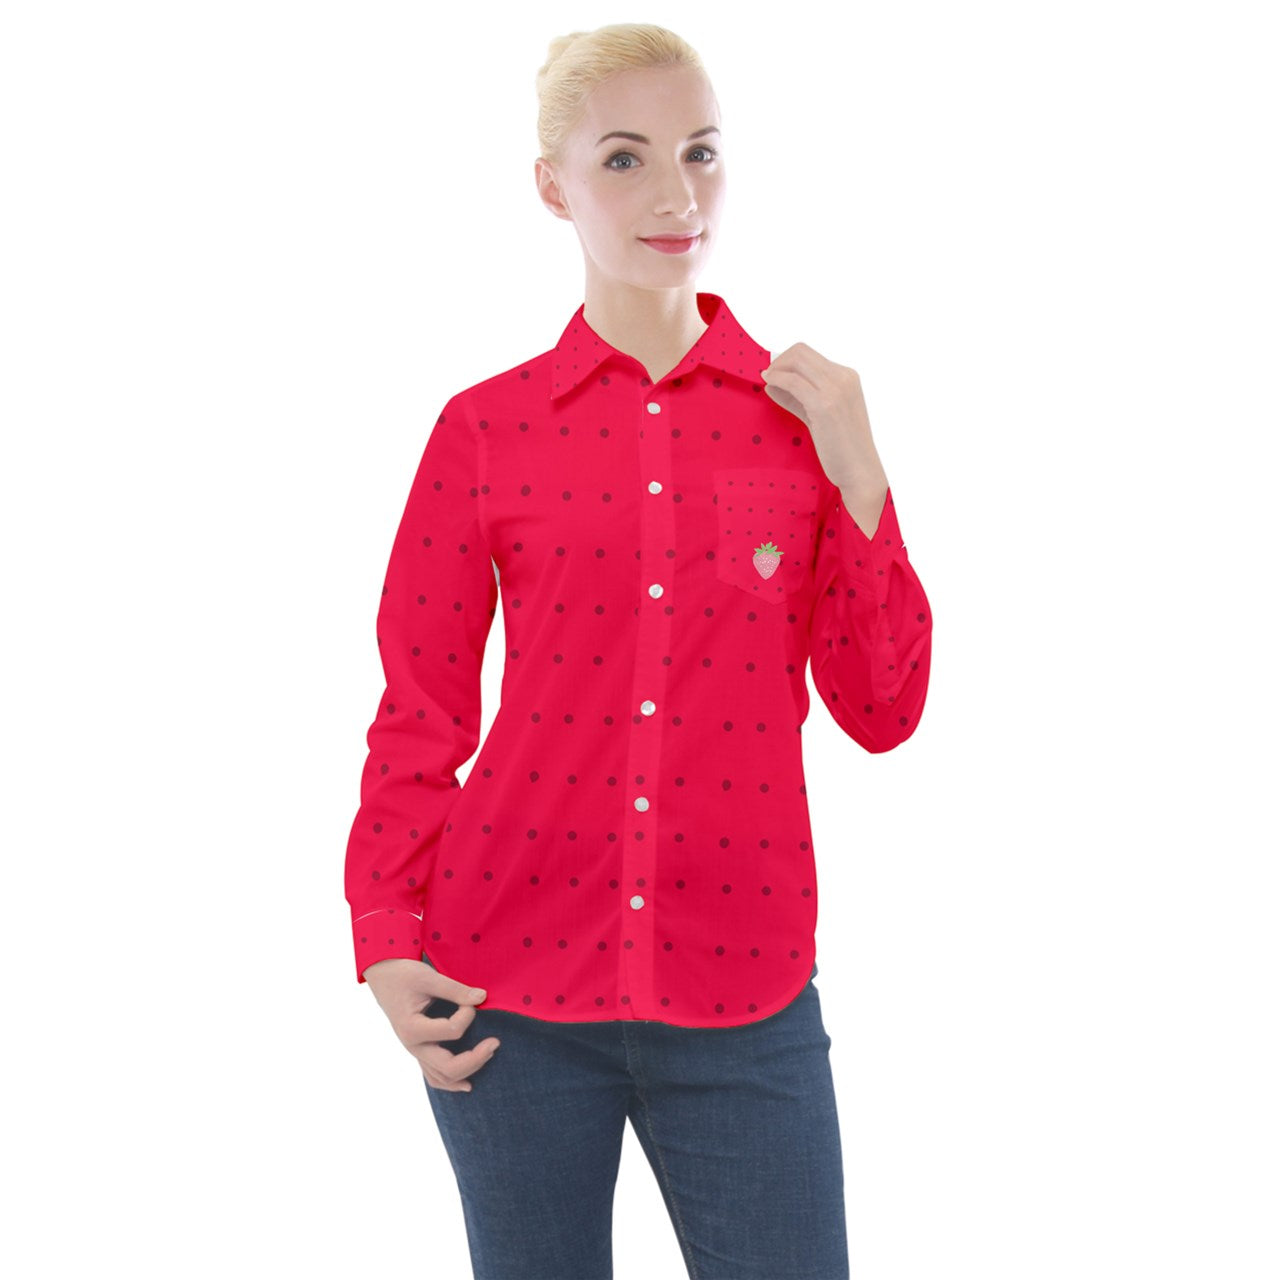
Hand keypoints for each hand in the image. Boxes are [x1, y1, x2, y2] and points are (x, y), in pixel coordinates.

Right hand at [363, 957, 499, 1092]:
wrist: (384, 976)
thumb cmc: (404, 975)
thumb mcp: (429, 977)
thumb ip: (456, 990)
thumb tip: (482, 997)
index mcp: (412, 1028)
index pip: (452, 1031)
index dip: (468, 1015)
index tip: (472, 1000)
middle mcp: (413, 1046)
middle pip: (448, 1068)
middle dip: (476, 1059)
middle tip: (495, 1042)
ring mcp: (415, 1052)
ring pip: (442, 1077)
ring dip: (468, 1070)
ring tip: (489, 1054)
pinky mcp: (419, 1051)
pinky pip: (434, 1076)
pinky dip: (451, 1082)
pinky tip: (467, 1084)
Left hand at [761, 343, 887, 497]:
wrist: (860, 469)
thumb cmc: (841, 447)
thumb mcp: (819, 416)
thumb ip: (798, 398)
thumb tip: (771, 383)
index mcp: (847, 376)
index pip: (809, 353)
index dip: (786, 360)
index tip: (774, 374)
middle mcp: (843, 377)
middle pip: (801, 351)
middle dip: (778, 361)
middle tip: (767, 377)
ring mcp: (836, 389)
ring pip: (796, 361)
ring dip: (776, 369)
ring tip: (767, 382)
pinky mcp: (824, 405)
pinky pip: (793, 382)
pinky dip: (777, 380)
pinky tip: (769, 388)